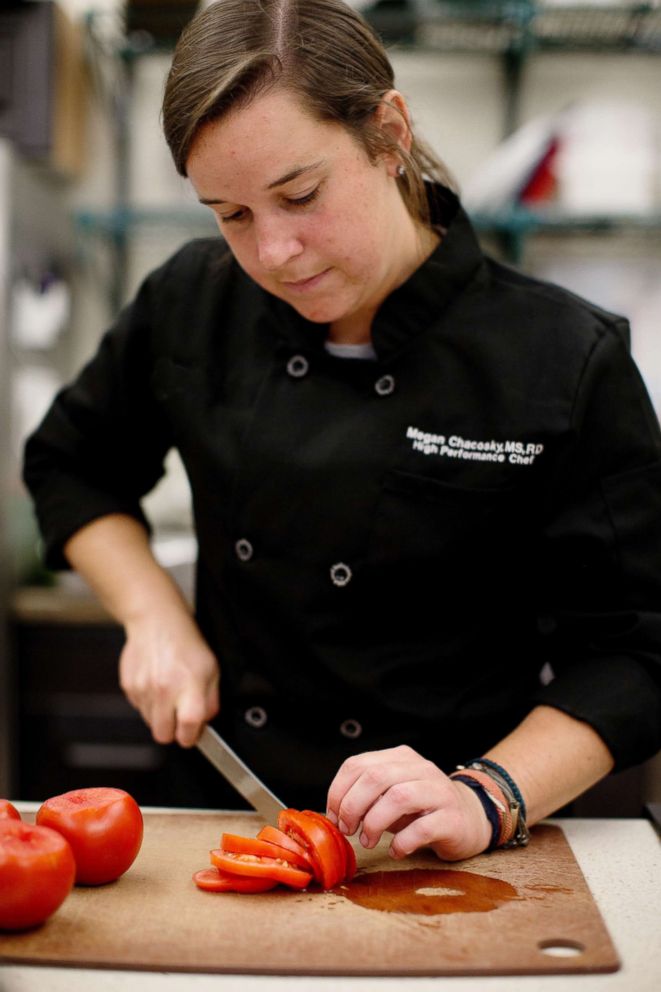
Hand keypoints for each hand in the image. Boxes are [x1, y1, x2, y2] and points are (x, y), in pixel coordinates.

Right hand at [119, 610, 219, 747]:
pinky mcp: (129, 686)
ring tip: (168, 692)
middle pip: (163, 735)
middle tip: (179, 716)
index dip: (190, 736)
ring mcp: (144, 689)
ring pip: (150, 722)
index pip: (187, 729)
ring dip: (160, 715)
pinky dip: (148, 702)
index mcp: (188, 687)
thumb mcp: (211, 669)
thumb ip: (211, 700)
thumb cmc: (186, 643)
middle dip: (172, 730)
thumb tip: (205, 722)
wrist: (156, 622)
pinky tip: (156, 683)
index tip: (192, 734)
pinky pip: (139, 707)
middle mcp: (164, 691)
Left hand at [326, 745, 491, 861]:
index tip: (334, 816)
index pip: (358, 764)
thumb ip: (366, 796)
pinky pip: (422, 828)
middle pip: (376, 777)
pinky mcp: (453, 818)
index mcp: (400, 758)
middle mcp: (420, 768)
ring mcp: (439, 791)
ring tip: (368, 841)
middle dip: (353, 806)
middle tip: (348, 830)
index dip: (339, 791)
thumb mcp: (390, 796)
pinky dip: (402, 843)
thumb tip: (333, 814)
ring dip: (374, 823)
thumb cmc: (421, 809)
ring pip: (399, 797)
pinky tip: (396, 851)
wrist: (471, 818)